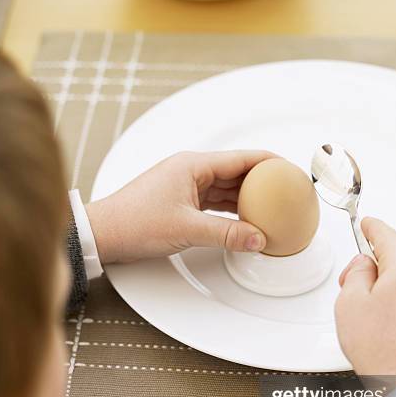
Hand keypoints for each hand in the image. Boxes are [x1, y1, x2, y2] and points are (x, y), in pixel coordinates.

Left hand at [85, 150, 274, 263]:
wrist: (104, 233)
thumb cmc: (135, 222)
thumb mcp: (187, 228)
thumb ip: (226, 234)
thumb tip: (258, 238)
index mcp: (193, 165)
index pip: (242, 158)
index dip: (269, 162)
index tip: (291, 170)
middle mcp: (191, 171)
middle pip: (236, 172)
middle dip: (262, 182)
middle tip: (285, 193)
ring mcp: (185, 186)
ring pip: (225, 188)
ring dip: (246, 199)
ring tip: (270, 209)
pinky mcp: (181, 201)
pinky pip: (214, 202)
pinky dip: (230, 211)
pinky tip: (244, 221)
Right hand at [335, 217, 395, 376]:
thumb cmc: (380, 347)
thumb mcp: (350, 301)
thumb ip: (356, 272)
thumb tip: (365, 265)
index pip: (388, 237)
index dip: (372, 227)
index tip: (366, 222)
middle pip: (394, 259)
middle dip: (369, 266)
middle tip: (348, 283)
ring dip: (378, 285)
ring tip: (359, 309)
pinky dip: (390, 298)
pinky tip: (376, 319)